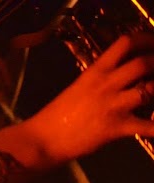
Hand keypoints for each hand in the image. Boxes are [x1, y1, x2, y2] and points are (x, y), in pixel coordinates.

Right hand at [26, 32, 153, 163]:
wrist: (42, 140)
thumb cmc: (53, 117)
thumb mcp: (76, 89)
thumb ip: (97, 82)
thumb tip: (115, 82)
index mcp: (95, 72)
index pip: (125, 43)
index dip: (145, 40)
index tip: (151, 46)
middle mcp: (107, 84)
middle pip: (144, 63)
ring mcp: (114, 105)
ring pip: (151, 89)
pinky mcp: (117, 127)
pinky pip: (148, 126)